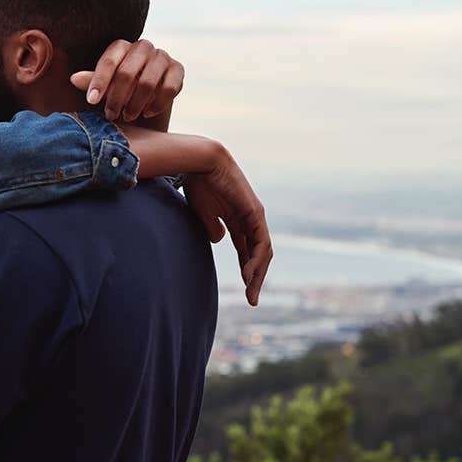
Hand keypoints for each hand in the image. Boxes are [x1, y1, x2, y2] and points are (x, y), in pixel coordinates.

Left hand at [69, 39, 183, 122]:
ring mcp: (162, 56)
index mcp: (121, 46)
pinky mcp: (178, 69)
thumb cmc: (119, 92)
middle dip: (116, 98)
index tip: (91, 101)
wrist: (147, 102)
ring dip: (135, 104)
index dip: (99, 82)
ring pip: (147, 83)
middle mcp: (142, 46)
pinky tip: (147, 113)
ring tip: (128, 116)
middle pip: (127, 73)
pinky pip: (169, 88)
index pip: (108, 61)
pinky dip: (157, 104)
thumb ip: (91, 82)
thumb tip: (74, 79)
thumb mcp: (103, 88)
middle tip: (111, 115)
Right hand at [182, 148, 271, 306]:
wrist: (201, 162)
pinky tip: (250, 274)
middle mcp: (250, 220)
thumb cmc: (199, 183)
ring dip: (258, 273)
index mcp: (237, 220)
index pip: (246, 251)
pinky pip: (260, 242)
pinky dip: (256, 260)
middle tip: (251, 299)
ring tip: (251, 291)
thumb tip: (217, 240)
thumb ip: (212, 227)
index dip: (246, 271)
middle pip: (258, 254)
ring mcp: (255, 216)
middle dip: (255, 277)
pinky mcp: (255, 213)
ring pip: (263, 251)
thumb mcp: (204, 212)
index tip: (244, 290)